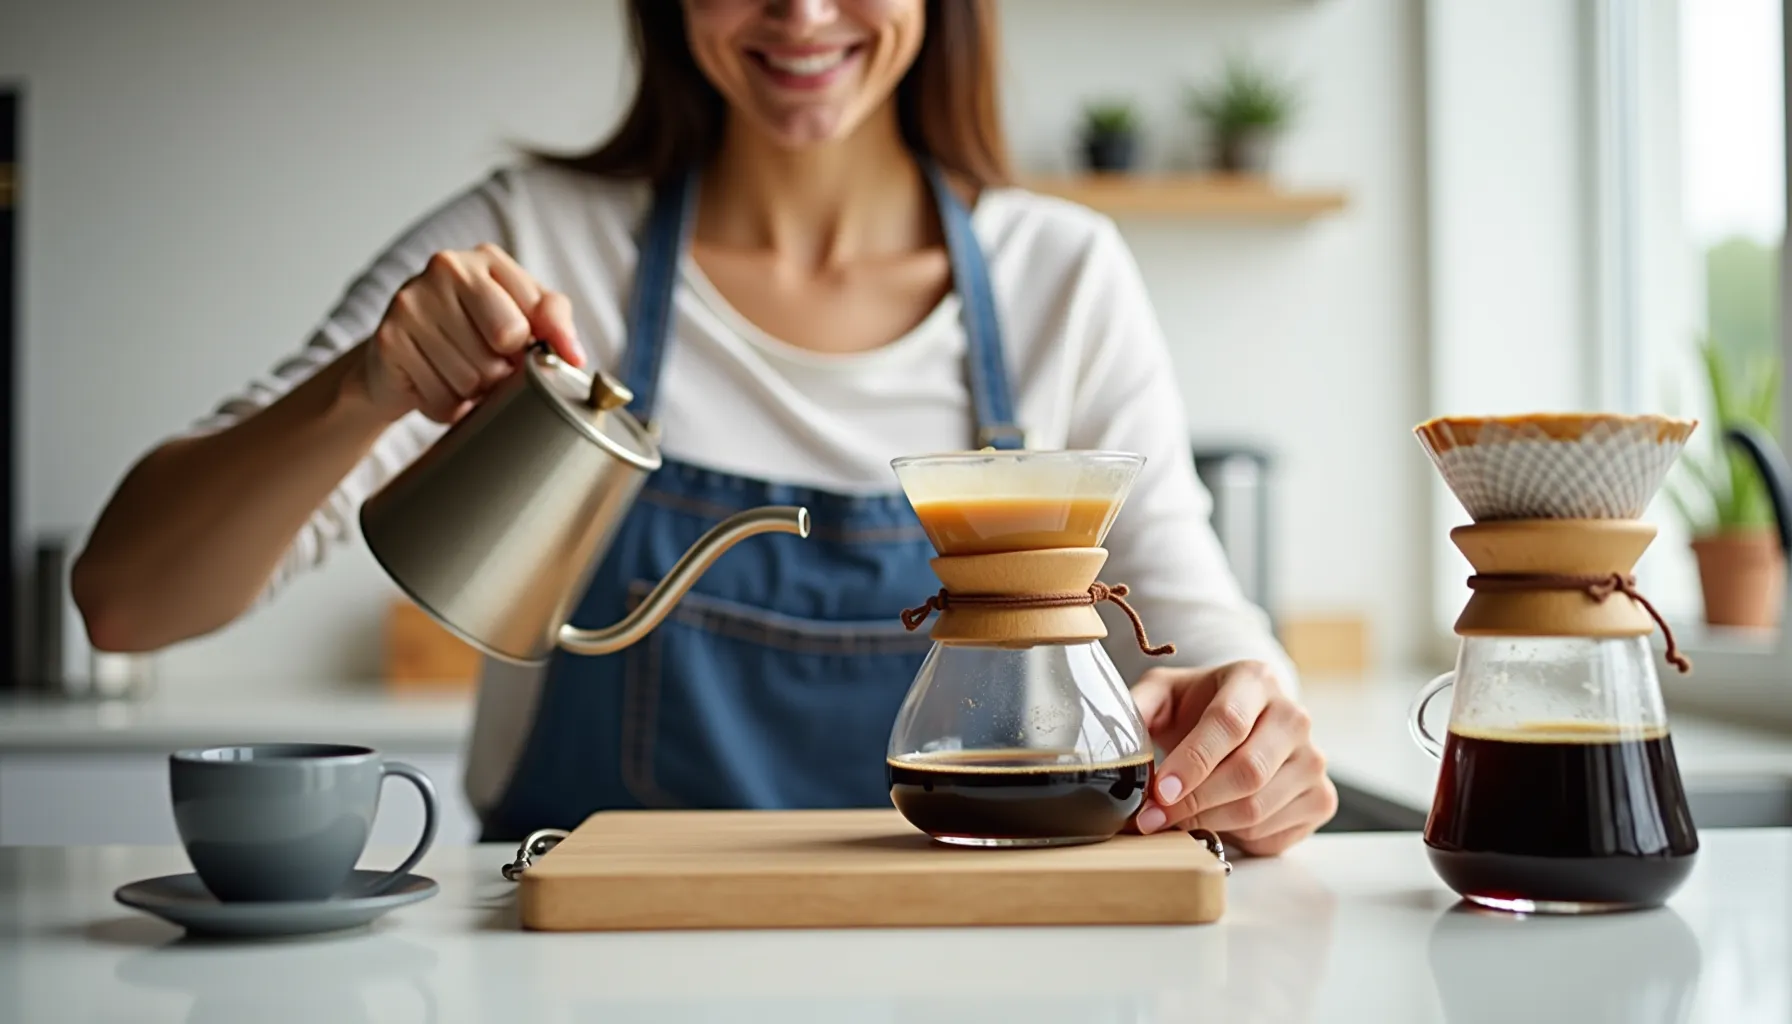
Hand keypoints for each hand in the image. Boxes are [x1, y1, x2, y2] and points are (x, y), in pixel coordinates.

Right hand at [358, 243, 585, 423]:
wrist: (400, 359)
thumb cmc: (472, 333)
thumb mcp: (522, 314)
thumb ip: (554, 321)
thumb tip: (573, 354)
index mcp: (485, 259)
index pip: (525, 324)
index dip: (533, 352)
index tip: (526, 358)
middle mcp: (445, 268)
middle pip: (501, 348)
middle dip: (501, 371)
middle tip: (488, 366)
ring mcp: (412, 301)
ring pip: (471, 377)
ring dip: (474, 392)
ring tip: (461, 376)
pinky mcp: (389, 339)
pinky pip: (440, 398)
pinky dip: (447, 406)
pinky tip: (437, 385)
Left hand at [1129, 660, 1336, 855]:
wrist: (1246, 718)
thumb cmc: (1199, 705)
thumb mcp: (1163, 692)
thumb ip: (1136, 706)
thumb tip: (1111, 737)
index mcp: (1256, 680)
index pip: (1228, 724)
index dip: (1192, 762)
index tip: (1158, 791)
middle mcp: (1295, 716)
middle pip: (1247, 772)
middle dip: (1193, 802)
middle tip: (1153, 818)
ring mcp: (1314, 759)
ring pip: (1258, 808)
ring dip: (1208, 823)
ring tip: (1176, 820)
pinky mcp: (1321, 798)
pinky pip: (1274, 832)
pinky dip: (1236, 836)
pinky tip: (1215, 819)